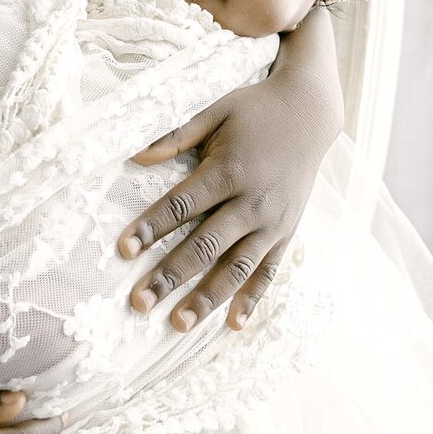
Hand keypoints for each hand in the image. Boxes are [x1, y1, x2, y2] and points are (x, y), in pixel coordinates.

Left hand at [118, 11, 341, 329]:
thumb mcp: (214, 112)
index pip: (181, 205)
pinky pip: (269, 271)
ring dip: (207, 298)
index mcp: (228, 170)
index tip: (122, 249)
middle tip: (139, 302)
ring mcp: (273, 221)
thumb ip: (174, 138)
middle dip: (170, 275)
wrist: (309, 111)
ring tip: (178, 324)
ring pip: (236, 268)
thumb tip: (134, 157)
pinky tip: (233, 324)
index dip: (150, 228)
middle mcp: (252, 201)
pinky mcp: (288, 232)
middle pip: (204, 245)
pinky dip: (253, 298)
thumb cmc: (254, 109)